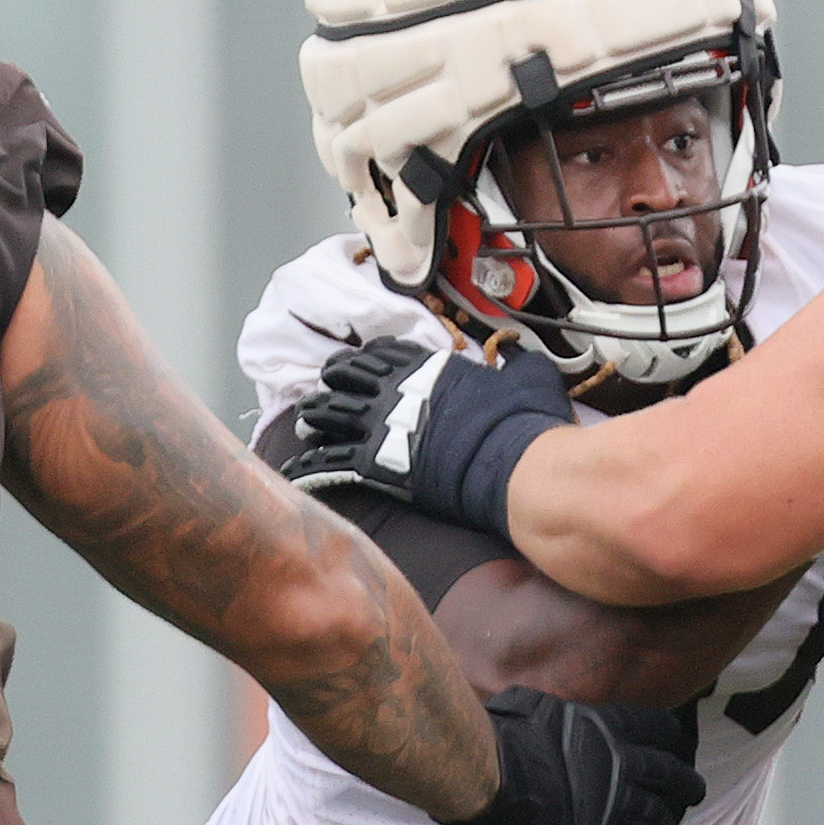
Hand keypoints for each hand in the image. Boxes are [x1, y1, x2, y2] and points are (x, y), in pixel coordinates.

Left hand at [283, 336, 572, 537]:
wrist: (511, 464)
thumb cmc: (523, 420)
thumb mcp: (529, 377)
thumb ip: (518, 364)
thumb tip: (524, 360)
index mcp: (428, 366)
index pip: (382, 352)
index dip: (368, 359)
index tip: (362, 366)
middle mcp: (396, 389)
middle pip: (344, 375)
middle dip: (334, 382)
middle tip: (330, 392)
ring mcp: (380, 424)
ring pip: (327, 412)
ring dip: (315, 418)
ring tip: (306, 425)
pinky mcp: (373, 462)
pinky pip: (326, 460)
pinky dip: (307, 465)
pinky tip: (293, 472)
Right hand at [448, 686, 706, 824]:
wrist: (494, 771)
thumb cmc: (508, 733)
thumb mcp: (539, 705)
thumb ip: (556, 710)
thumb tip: (540, 706)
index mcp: (608, 727)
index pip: (654, 727)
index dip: (669, 735)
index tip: (677, 742)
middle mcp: (621, 763)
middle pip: (669, 775)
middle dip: (688, 786)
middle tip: (697, 793)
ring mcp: (615, 802)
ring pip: (657, 821)